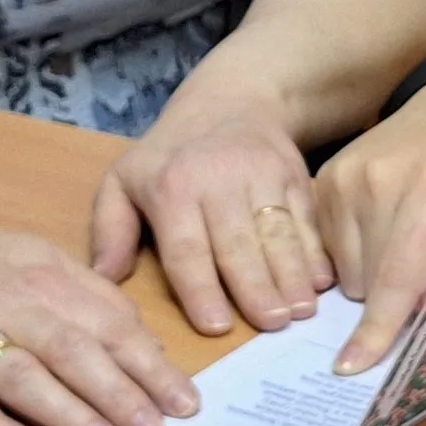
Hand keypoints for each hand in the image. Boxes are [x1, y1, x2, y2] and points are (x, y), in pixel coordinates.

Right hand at [0, 214, 198, 425]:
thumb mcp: (37, 260)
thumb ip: (91, 298)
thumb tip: (148, 347)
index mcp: (44, 277)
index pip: (108, 324)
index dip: (149, 364)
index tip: (184, 402)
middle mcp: (6, 304)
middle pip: (72, 350)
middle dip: (120, 392)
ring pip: (21, 376)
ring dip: (66, 411)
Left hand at [92, 75, 325, 333]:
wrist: (232, 99)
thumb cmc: (171, 154)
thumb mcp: (124, 180)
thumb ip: (110, 230)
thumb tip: (103, 279)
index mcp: (172, 188)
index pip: (186, 248)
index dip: (201, 289)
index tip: (216, 327)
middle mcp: (219, 180)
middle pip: (238, 244)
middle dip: (256, 288)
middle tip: (271, 325)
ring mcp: (263, 176)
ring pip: (278, 233)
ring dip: (292, 275)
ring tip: (300, 312)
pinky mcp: (295, 176)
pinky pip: (307, 218)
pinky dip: (317, 251)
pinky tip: (323, 283)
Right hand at [311, 73, 425, 372]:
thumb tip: (410, 318)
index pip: (398, 273)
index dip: (378, 326)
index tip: (353, 366)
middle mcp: (379, 178)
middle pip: (368, 281)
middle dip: (394, 298)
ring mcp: (344, 175)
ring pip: (344, 272)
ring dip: (372, 278)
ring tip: (408, 237)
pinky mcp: (323, 178)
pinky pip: (328, 250)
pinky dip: (354, 256)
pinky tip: (383, 227)